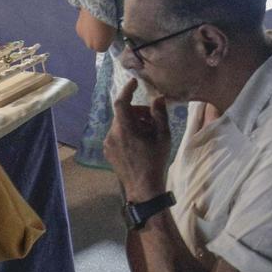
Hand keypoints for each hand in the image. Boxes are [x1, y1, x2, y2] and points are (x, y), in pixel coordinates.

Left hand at [106, 79, 170, 200]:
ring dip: (133, 123)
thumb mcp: (163, 137)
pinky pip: (117, 135)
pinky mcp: (108, 152)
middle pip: (123, 114)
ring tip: (148, 133)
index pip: (121, 102)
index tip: (134, 83)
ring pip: (120, 125)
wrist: (143, 189)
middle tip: (152, 119)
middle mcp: (112, 134)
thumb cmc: (155, 161)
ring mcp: (108, 144)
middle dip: (137, 111)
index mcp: (125, 129)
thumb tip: (157, 98)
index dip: (127, 90)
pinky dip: (127, 133)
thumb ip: (159, 115)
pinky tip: (140, 143)